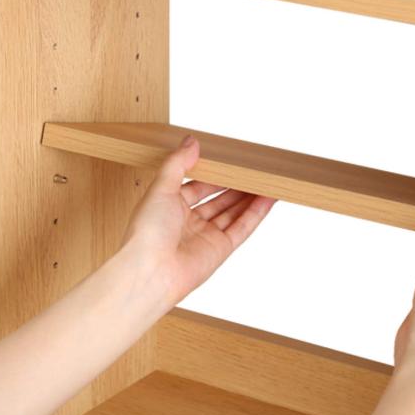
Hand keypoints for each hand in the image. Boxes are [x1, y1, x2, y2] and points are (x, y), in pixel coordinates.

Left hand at [120, 134, 276, 304]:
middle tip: (252, 170)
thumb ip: (178, 163)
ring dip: (249, 197)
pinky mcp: (220, 250)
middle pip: (218, 199)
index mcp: (169, 207)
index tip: (228, 161)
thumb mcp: (160, 187)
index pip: (197, 185)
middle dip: (235, 185)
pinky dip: (256, 213)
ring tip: (266, 179)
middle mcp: (188, 223)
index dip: (214, 174)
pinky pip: (242, 227)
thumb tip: (191, 141)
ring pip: (233, 212)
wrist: (150, 272)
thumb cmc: (146, 233)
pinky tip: (268, 198)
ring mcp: (205, 236)